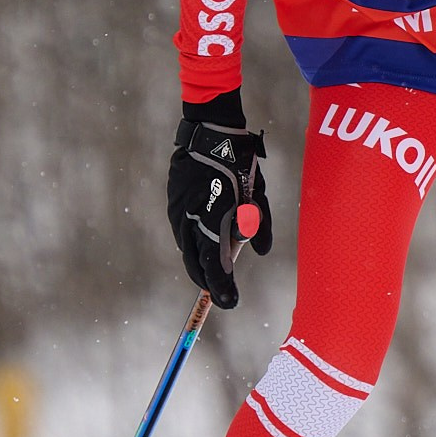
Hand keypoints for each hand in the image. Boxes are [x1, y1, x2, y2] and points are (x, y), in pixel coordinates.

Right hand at [168, 109, 272, 306]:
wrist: (211, 133)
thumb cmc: (240, 164)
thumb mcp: (257, 195)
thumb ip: (261, 226)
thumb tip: (261, 251)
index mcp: (213, 222)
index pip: (215, 267)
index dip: (222, 288)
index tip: (229, 303)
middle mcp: (190, 221)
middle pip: (195, 264)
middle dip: (207, 280)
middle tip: (220, 291)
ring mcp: (178, 212)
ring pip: (187, 248)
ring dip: (200, 260)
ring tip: (212, 269)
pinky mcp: (173, 202)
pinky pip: (182, 230)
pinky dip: (193, 241)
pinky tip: (203, 240)